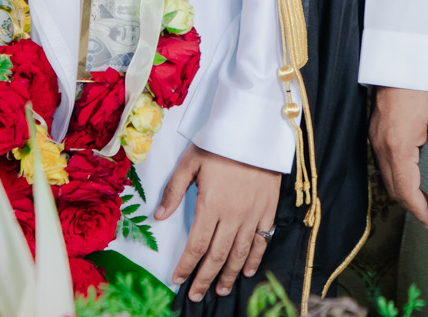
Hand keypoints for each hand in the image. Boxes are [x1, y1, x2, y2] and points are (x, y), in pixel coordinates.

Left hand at [154, 143, 281, 300]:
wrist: (256, 131)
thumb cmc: (221, 144)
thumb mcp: (191, 162)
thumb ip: (174, 190)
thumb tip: (159, 216)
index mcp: (211, 204)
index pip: (196, 245)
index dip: (187, 266)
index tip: (179, 279)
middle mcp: (232, 215)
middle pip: (217, 255)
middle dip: (205, 278)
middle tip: (196, 295)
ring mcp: (253, 214)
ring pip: (240, 253)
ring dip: (229, 275)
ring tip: (220, 290)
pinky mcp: (268, 210)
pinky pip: (262, 241)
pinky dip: (255, 259)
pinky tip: (248, 272)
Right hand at [370, 87, 427, 229]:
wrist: (402, 57)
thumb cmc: (424, 85)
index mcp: (398, 146)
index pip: (406, 191)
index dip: (419, 210)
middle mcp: (381, 145)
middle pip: (393, 188)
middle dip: (412, 205)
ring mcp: (374, 137)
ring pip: (386, 176)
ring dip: (404, 191)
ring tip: (424, 199)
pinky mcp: (374, 130)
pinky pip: (383, 162)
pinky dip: (396, 175)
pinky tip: (410, 175)